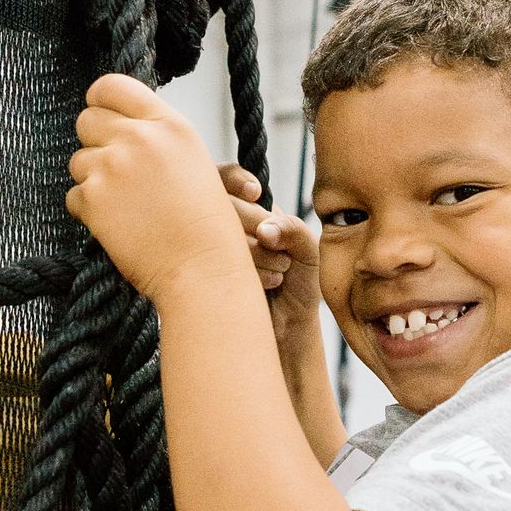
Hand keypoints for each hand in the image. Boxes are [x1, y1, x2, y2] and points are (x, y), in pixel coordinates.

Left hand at [66, 75, 247, 306]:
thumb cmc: (205, 224)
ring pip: (78, 161)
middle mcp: (139, 138)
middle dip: (95, 143)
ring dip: (94, 182)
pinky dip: (90, 213)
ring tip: (127, 206)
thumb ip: (155, 136)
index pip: (112, 85)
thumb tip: (116, 123)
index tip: (104, 119)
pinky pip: (74, 196)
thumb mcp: (193, 161)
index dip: (101, 102)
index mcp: (169, 124)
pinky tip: (119, 226)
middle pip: (87, 119)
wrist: (202, 268)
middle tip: (116, 173)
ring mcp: (113, 166)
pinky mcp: (94, 199)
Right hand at [220, 165, 321, 356]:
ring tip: (280, 271)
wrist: (289, 330)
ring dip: (255, 253)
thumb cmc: (301, 285)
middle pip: (218, 205)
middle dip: (252, 222)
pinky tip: (268, 284)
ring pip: (215, 235)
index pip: (225, 180)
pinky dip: (247, 273)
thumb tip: (263, 229)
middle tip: (276, 245)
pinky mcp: (203, 279)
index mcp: (248, 211)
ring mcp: (210, 253)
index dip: (235, 181)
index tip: (255, 194)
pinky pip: (213, 266)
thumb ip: (292, 228)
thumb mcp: (308, 249)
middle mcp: (224, 228)